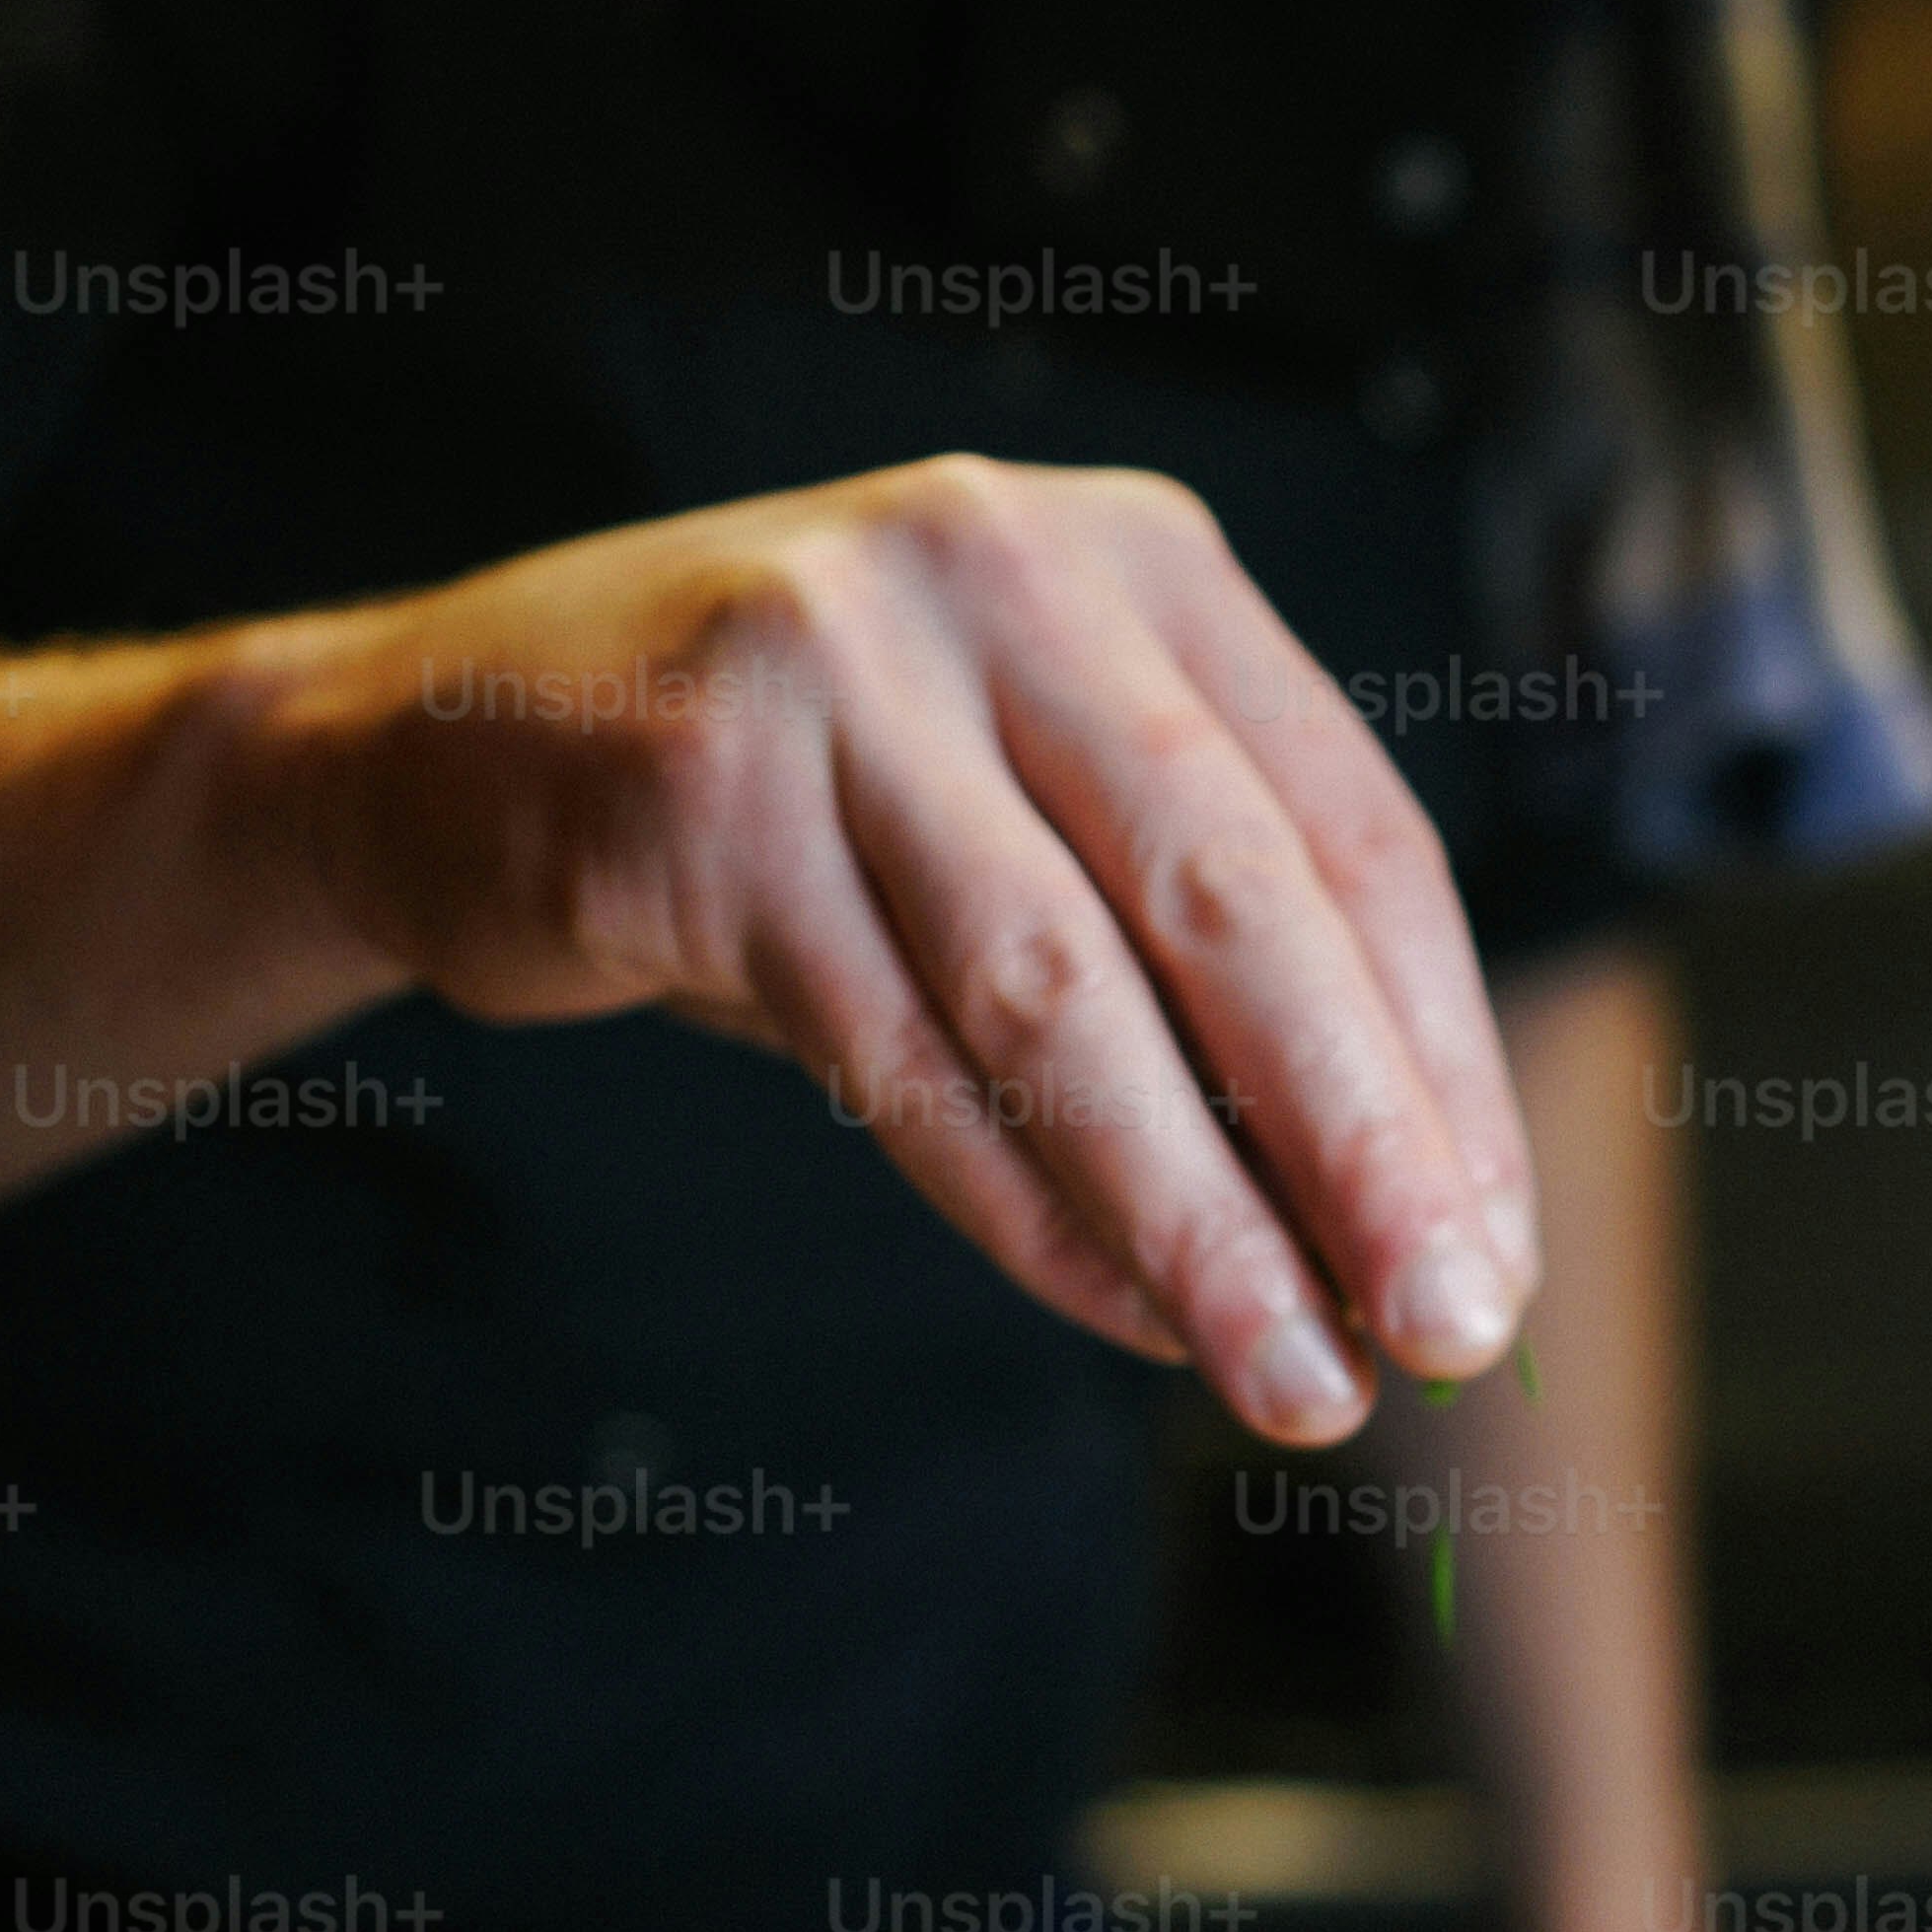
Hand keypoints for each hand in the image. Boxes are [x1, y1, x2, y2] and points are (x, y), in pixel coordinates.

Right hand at [251, 452, 1534, 1436]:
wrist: (439, 739)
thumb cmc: (807, 796)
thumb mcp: (1026, 791)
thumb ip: (1196, 944)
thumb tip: (1403, 1213)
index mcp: (1139, 557)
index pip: (1353, 832)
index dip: (1440, 1061)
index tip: (1492, 1253)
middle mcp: (999, 567)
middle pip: (1239, 901)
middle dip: (1362, 1144)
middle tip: (1445, 1332)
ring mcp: (834, 666)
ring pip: (1066, 995)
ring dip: (1199, 1217)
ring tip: (1291, 1375)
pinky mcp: (696, 795)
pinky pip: (902, 1051)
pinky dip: (1026, 1202)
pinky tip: (1120, 1308)